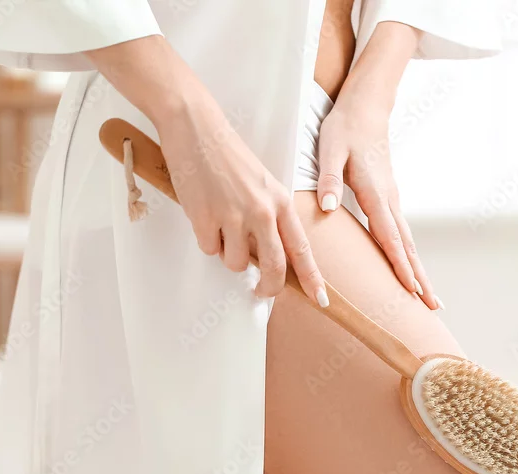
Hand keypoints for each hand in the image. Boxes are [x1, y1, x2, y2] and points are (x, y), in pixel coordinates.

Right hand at [157, 91, 327, 303]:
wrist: (196, 129)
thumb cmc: (229, 157)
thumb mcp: (263, 185)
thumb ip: (270, 218)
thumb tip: (266, 257)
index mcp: (281, 202)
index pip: (302, 249)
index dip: (312, 278)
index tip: (320, 300)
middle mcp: (262, 212)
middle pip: (273, 267)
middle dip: (268, 287)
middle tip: (260, 292)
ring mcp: (233, 216)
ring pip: (235, 263)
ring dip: (227, 254)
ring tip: (221, 226)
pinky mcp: (205, 218)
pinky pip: (209, 248)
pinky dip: (206, 239)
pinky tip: (204, 214)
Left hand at [316, 89, 442, 310]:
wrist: (365, 108)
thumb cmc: (344, 129)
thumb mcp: (329, 149)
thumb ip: (328, 178)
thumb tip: (326, 206)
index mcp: (375, 192)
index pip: (389, 236)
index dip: (399, 264)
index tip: (410, 289)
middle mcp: (389, 201)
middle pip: (407, 247)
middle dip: (420, 279)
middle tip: (432, 307)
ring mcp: (393, 201)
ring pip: (408, 243)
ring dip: (418, 271)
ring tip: (428, 298)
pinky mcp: (389, 199)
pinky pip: (402, 235)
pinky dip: (409, 256)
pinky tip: (410, 269)